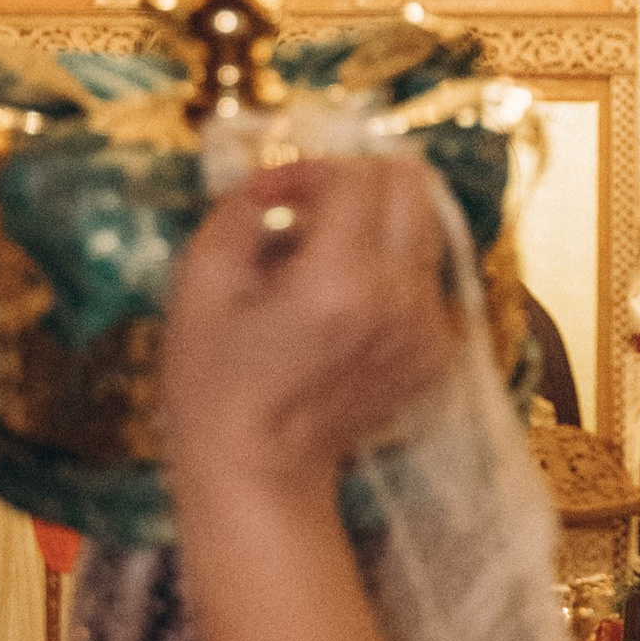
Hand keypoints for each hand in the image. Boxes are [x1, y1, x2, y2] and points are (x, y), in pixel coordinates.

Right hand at [164, 157, 460, 501]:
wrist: (260, 471)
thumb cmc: (215, 383)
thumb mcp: (200, 283)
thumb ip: (239, 210)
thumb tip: (274, 182)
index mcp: (342, 281)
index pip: (357, 178)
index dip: (309, 169)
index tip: (272, 194)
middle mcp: (401, 300)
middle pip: (413, 186)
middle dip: (357, 181)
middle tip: (308, 206)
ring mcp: (429, 329)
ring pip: (425, 228)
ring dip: (376, 224)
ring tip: (320, 259)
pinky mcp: (439, 352)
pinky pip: (428, 277)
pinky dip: (391, 269)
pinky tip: (343, 303)